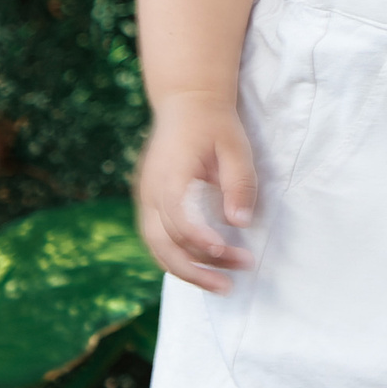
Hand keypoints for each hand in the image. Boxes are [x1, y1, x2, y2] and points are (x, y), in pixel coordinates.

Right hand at [134, 97, 258, 292]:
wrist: (186, 102)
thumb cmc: (214, 124)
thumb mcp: (236, 146)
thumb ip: (239, 183)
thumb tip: (240, 223)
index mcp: (170, 174)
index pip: (178, 218)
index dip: (201, 241)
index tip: (228, 252)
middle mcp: (150, 190)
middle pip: (163, 243)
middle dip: (196, 269)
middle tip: (230, 285)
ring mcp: (146, 198)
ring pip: (157, 248)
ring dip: (188, 270)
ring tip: (221, 285)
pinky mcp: (149, 203)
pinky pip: (157, 240)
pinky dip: (178, 259)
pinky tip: (205, 268)